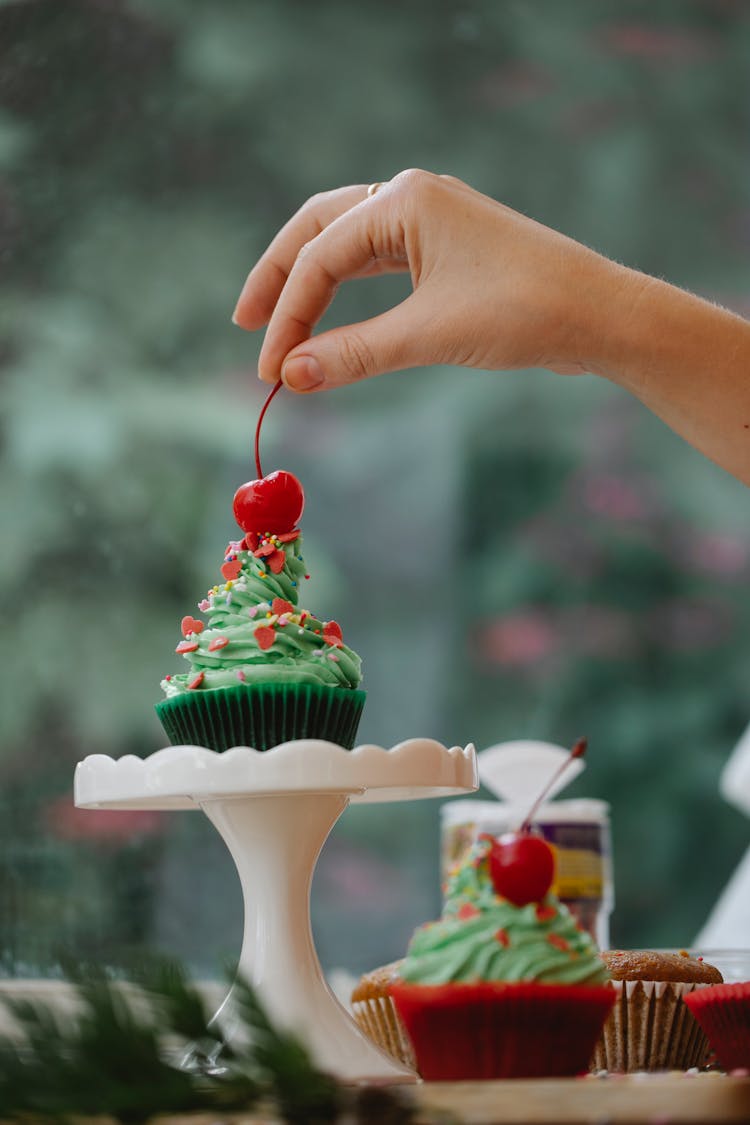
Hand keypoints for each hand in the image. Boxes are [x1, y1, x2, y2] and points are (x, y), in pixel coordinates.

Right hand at [233, 169, 630, 391]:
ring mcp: (430, 221)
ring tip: (278, 325)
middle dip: (280, 279)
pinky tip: (330, 316)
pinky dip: (349, 293)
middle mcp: (410, 198)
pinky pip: (379, 264)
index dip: (287, 318)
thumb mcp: (428, 334)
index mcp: (402, 200)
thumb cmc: (523, 311)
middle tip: (246, 325)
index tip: (270, 372)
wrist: (600, 315)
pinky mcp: (446, 249)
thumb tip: (290, 378)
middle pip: (319, 232)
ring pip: (348, 246)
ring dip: (312, 285)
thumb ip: (353, 354)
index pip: (319, 258)